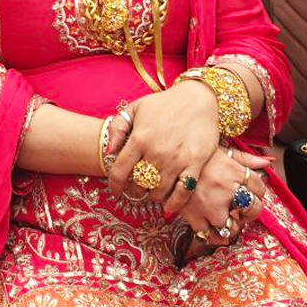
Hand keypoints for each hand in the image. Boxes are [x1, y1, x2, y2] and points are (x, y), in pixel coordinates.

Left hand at [107, 81, 219, 209]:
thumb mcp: (135, 108)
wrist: (196, 98)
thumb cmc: (163, 103)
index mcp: (138, 138)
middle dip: (134, 191)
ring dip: (152, 196)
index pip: (119, 171)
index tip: (115, 191)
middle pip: (138, 184)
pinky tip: (168, 208)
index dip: (114, 185)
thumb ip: (117, 128)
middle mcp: (156, 152)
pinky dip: (175, 204)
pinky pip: (183, 192)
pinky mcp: (195, 164)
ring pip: (158, 191)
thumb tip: (109, 152)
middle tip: (136, 191)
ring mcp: (176, 159)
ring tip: (151, 194)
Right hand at [178, 147, 271, 257]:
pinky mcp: (194, 217)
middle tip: (243, 209)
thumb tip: (268, 163)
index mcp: (233, 170)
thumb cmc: (193, 154)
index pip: (259, 187)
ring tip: (228, 218)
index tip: (252, 192)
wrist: (162, 159)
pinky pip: (210, 235)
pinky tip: (215, 230)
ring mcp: (210, 206)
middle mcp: (226, 189)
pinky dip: (215, 236)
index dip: (258, 191)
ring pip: (233, 226)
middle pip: (253, 208)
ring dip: (234, 225)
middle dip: (251, 211)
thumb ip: (244, 158)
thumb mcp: (219, 150)